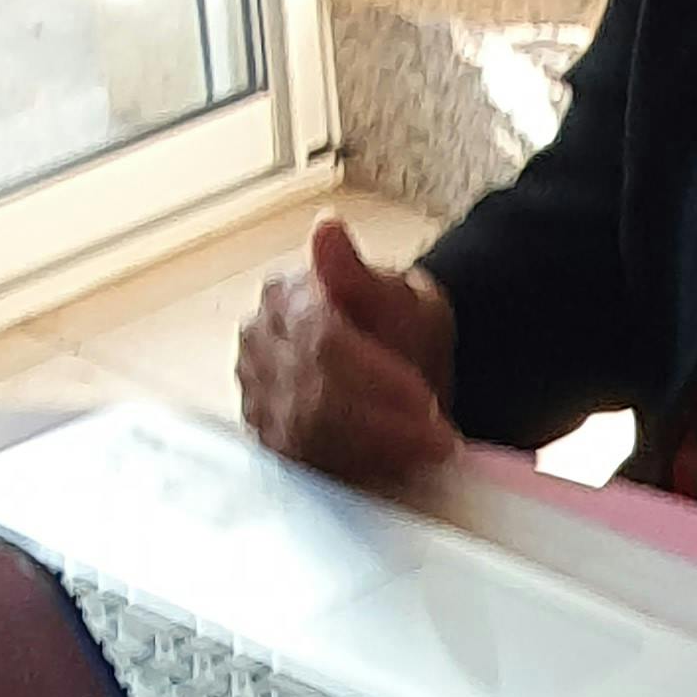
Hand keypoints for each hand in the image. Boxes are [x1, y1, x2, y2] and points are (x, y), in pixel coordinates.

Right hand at [235, 217, 460, 485]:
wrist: (396, 361)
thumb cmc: (398, 325)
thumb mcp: (400, 297)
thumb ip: (362, 276)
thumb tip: (326, 230)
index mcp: (285, 296)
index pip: (322, 343)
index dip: (375, 377)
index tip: (425, 399)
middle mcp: (258, 344)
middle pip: (313, 394)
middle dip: (383, 421)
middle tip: (439, 439)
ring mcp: (256, 392)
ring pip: (309, 434)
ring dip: (376, 448)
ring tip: (429, 451)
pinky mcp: (267, 436)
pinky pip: (306, 462)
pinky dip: (358, 466)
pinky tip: (399, 465)